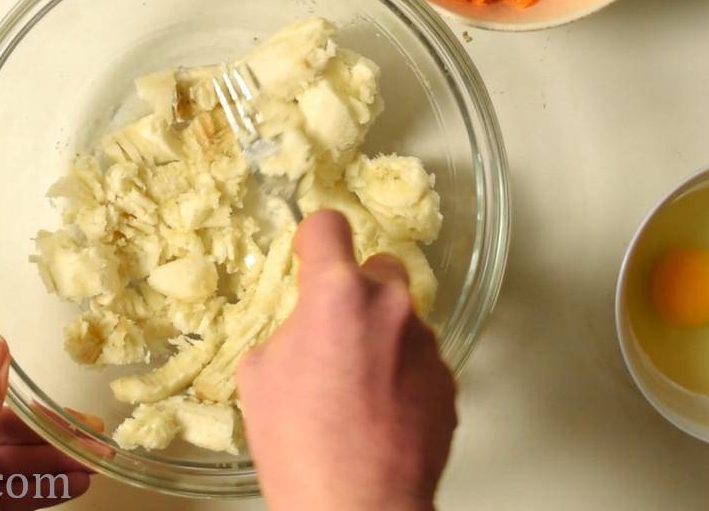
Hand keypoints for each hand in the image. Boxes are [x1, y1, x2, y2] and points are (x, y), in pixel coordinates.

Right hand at [238, 210, 457, 510]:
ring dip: (382, 336)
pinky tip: (380, 409)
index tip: (313, 249)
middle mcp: (390, 308)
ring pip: (402, 317)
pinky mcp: (447, 381)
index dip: (315, 237)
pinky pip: (420, 359)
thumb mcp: (261, 375)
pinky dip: (403, 373)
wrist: (357, 507)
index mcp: (337, 295)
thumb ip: (289, 329)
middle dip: (357, 290)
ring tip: (355, 386)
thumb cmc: (300, 447)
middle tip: (334, 330)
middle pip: (379, 266)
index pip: (329, 226)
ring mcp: (426, 344)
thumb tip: (303, 328)